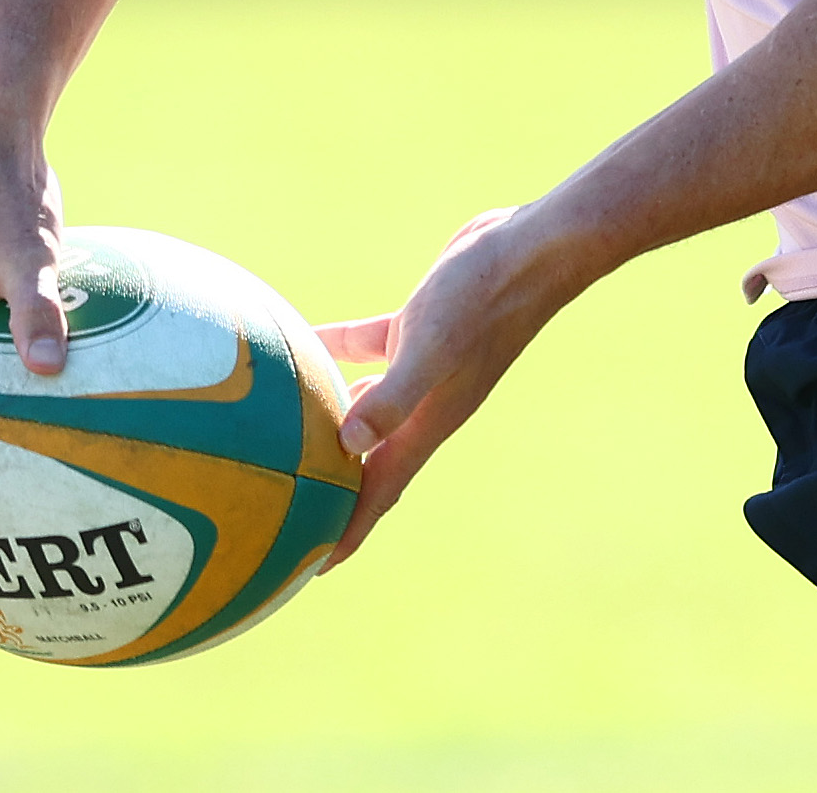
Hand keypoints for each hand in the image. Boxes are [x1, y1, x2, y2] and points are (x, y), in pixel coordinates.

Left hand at [310, 205, 583, 566]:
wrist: (532, 250)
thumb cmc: (483, 300)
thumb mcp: (432, 348)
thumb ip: (392, 396)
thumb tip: (345, 442)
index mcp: (428, 422)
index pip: (380, 492)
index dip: (347, 532)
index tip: (309, 566)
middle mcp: (424, 404)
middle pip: (369, 464)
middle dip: (332, 493)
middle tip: (286, 513)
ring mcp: (422, 368)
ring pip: (366, 411)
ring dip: (330, 427)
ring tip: (285, 437)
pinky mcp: (419, 329)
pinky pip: (366, 348)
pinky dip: (334, 352)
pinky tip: (301, 342)